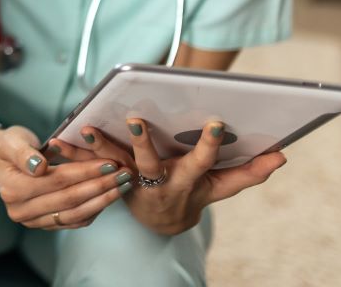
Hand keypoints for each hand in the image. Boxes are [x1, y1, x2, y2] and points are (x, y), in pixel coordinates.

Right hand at [0, 125, 134, 230]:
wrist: (6, 161)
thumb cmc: (12, 146)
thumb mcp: (12, 141)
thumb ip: (24, 154)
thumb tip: (38, 167)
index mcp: (12, 190)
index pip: (57, 180)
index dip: (85, 172)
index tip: (109, 162)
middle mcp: (21, 211)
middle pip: (68, 199)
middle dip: (100, 185)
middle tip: (124, 173)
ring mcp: (33, 222)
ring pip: (75, 213)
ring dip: (103, 199)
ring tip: (123, 184)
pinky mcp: (46, 225)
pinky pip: (75, 220)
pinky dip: (95, 209)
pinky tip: (110, 195)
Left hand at [53, 118, 286, 234]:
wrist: (159, 220)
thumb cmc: (193, 194)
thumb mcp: (220, 188)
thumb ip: (248, 173)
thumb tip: (282, 155)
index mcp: (186, 180)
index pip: (200, 160)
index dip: (208, 144)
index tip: (215, 122)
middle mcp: (157, 181)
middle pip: (149, 162)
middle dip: (143, 143)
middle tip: (135, 119)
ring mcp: (131, 180)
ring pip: (113, 163)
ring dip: (97, 147)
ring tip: (84, 127)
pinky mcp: (108, 177)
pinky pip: (88, 165)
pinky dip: (72, 152)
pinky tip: (57, 138)